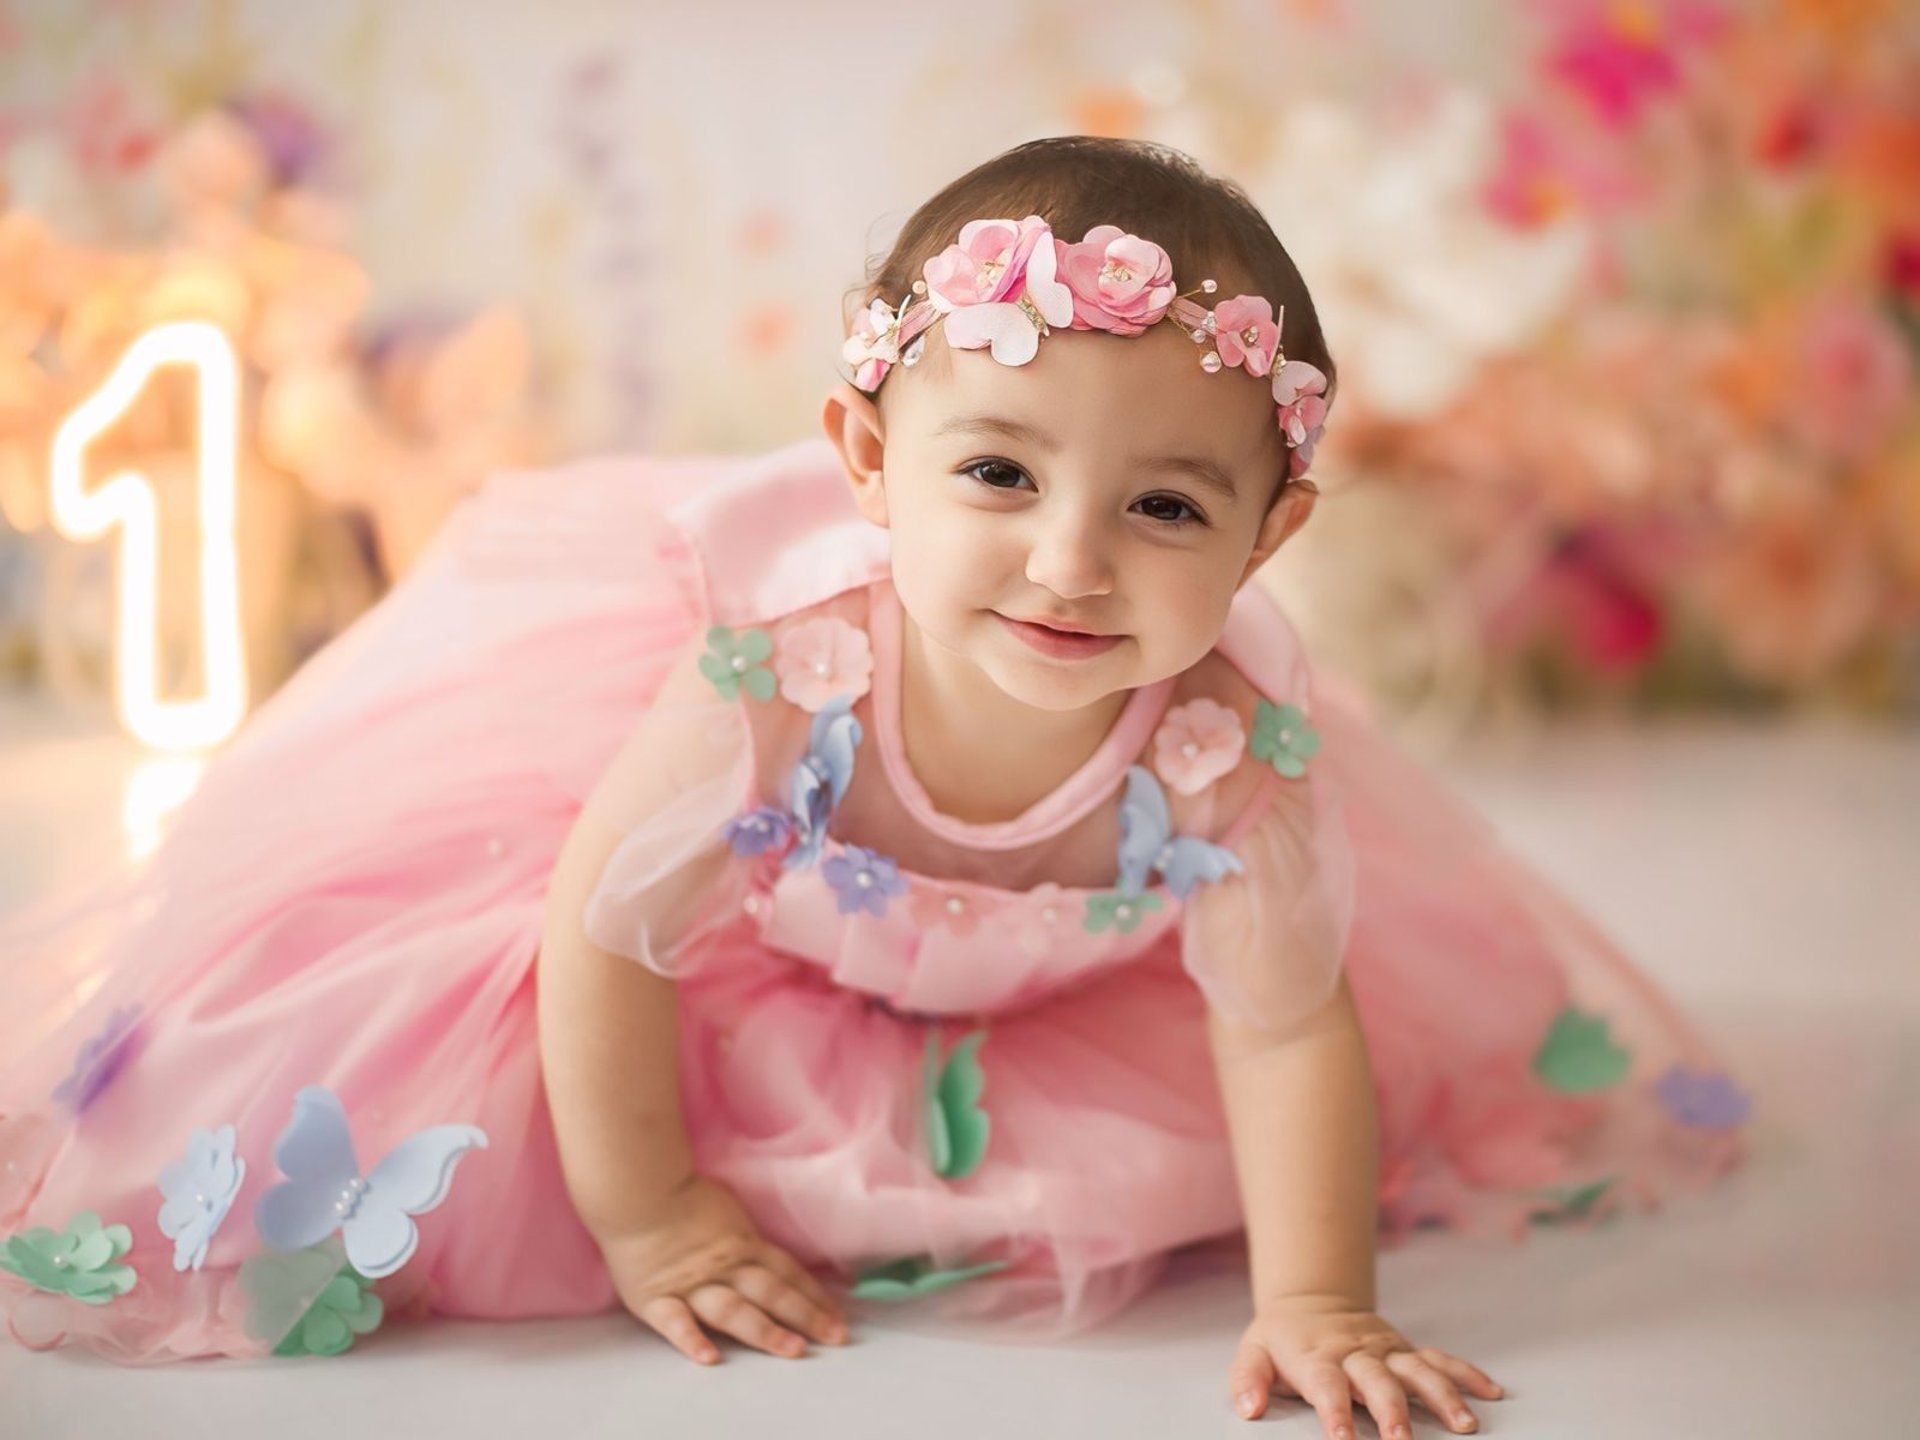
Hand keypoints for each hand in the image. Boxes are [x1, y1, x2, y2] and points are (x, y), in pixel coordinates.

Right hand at [596, 1170, 850, 1363]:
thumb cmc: (680, 1195)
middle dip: (806, 1316)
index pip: (787, 1272)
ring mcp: (692, 1284)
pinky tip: (709, 1358)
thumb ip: (746, 1235)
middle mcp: (725, 1267)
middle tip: (835, 1338)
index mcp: (743, 1244)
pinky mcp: (656, 1298)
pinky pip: (676, 1322)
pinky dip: (691, 1339)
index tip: (839, 1318)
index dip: (815, 1296)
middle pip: (772, 1293)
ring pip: (734, 1309)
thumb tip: (764, 1247)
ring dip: (764, 1330)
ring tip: (791, 1349)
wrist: (635, 1190)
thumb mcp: (728, 1208)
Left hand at [1228, 1295, 1503, 1436]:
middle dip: (1392, 1411)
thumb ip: (1248, 1380)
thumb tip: (1249, 1410)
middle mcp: (1356, 1354)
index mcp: (1317, 1358)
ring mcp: (1386, 1350)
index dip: (1334, 1413)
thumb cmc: (1282, 1340)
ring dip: (1442, 1396)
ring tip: (1465, 1425)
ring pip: (1419, 1370)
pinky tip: (1490, 1393)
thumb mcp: (1253, 1353)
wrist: (1310, 1301)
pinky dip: (1466, 1373)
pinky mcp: (1406, 1349)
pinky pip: (1440, 1359)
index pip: (1326, 1386)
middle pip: (1378, 1381)